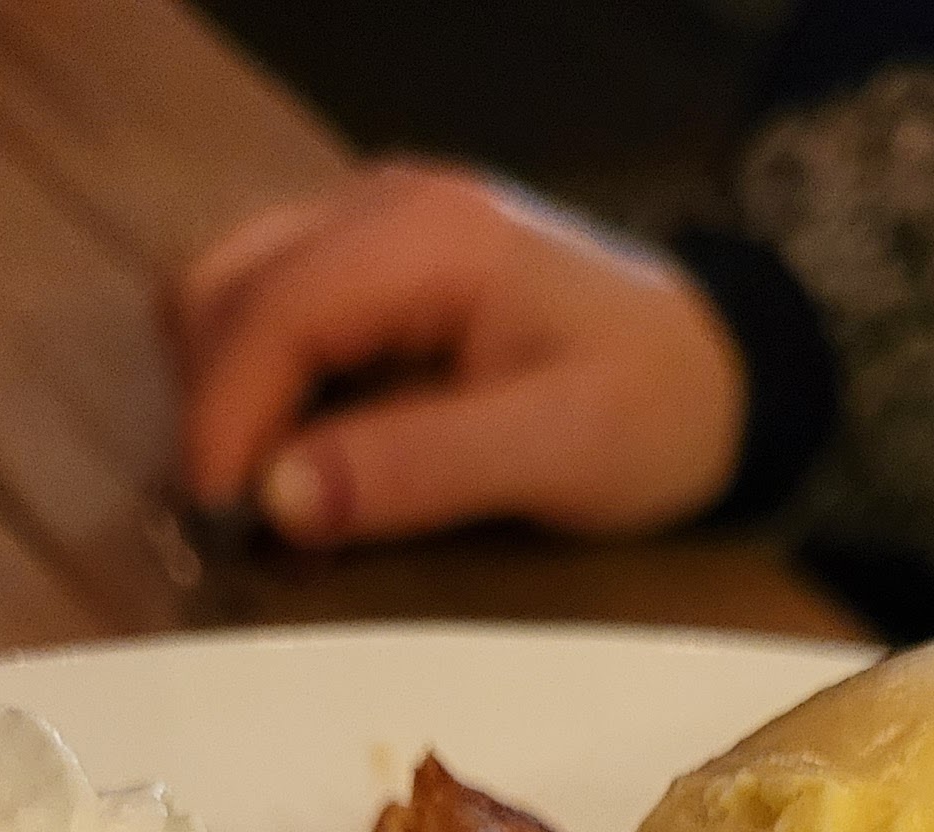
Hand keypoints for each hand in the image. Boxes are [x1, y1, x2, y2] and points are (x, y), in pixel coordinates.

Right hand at [164, 163, 745, 547]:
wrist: (719, 371)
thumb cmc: (652, 413)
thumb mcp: (552, 453)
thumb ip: (416, 470)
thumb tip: (277, 504)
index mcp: (427, 235)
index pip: (272, 311)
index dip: (224, 422)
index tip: (216, 527)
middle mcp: (381, 203)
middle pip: (223, 286)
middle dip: (213, 406)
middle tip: (244, 525)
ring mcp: (368, 223)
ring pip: (228, 292)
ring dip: (226, 395)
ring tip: (273, 497)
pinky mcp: (369, 264)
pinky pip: (269, 310)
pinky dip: (258, 386)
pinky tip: (304, 459)